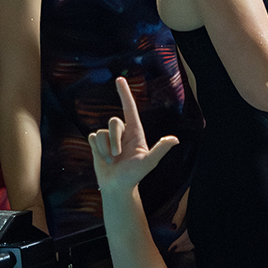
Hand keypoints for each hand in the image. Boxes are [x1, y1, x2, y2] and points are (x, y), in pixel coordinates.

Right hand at [87, 76, 180, 195]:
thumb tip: (175, 140)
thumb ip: (160, 149)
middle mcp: (122, 132)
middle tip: (118, 157)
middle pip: (113, 122)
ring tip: (112, 161)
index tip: (120, 80)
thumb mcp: (149, 162)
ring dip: (105, 149)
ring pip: (101, 132)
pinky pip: (92, 138)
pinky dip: (97, 150)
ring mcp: (109, 138)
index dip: (125, 94)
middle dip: (114, 141)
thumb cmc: (134, 175)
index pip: (129, 109)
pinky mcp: (97, 143)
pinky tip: (102, 159)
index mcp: (135, 132)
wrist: (117, 187)